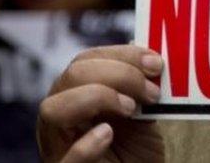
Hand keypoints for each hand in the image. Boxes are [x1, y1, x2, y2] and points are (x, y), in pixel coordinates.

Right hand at [37, 45, 165, 162]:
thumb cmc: (132, 152)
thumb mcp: (140, 116)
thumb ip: (140, 91)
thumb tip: (151, 59)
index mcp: (74, 97)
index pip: (86, 60)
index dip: (123, 55)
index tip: (156, 63)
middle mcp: (59, 118)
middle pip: (72, 76)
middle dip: (118, 74)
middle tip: (151, 92)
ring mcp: (58, 147)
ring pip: (54, 109)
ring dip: (97, 98)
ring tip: (130, 109)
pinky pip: (67, 160)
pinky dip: (85, 145)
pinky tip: (107, 134)